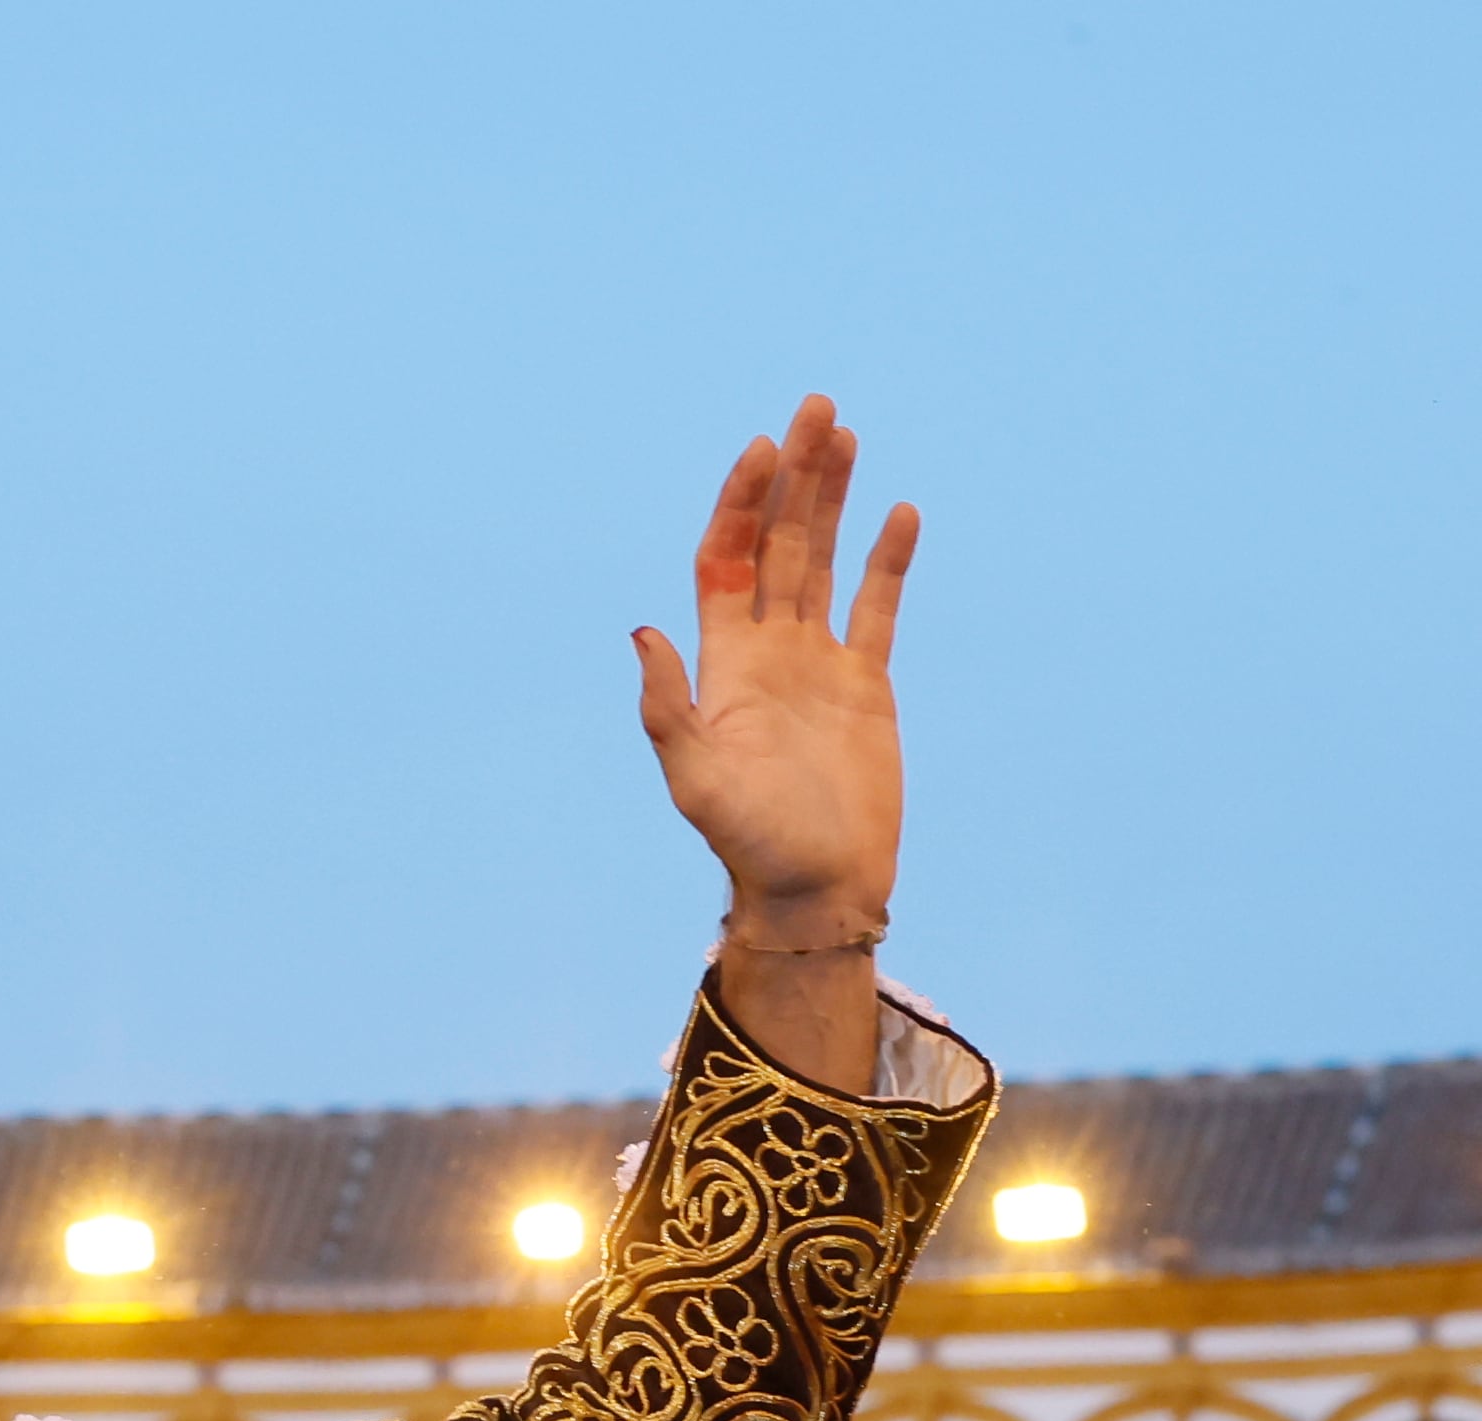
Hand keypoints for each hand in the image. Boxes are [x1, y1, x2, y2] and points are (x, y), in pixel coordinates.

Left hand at [635, 395, 914, 944]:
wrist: (816, 888)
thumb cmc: (750, 841)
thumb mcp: (695, 777)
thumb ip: (669, 706)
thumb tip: (643, 631)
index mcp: (723, 663)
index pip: (727, 560)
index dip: (740, 504)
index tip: (761, 449)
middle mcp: (768, 651)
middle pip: (779, 544)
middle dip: (794, 477)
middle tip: (815, 407)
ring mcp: (818, 664)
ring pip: (826, 562)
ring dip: (833, 500)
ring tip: (846, 434)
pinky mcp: (866, 686)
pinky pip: (878, 609)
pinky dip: (889, 562)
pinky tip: (901, 512)